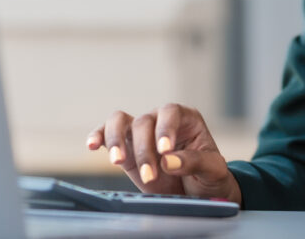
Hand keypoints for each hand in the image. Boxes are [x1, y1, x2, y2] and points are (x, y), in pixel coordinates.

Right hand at [88, 103, 241, 206]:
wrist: (196, 193)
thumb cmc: (208, 176)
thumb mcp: (213, 169)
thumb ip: (194, 162)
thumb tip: (168, 161)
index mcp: (186, 119)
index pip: (171, 112)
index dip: (165, 128)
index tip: (165, 151)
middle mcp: (160, 121)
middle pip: (144, 122)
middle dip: (145, 150)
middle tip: (151, 175)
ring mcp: (141, 133)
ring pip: (120, 121)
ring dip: (116, 140)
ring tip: (118, 161)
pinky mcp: (126, 148)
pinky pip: (107, 135)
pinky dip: (98, 136)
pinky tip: (92, 145)